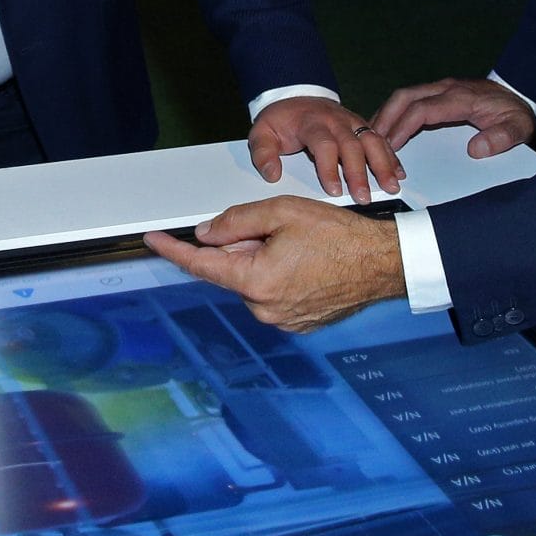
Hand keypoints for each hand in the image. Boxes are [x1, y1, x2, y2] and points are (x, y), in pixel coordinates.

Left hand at [144, 196, 406, 332]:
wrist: (383, 263)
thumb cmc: (341, 236)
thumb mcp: (282, 212)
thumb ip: (237, 221)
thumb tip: (207, 233)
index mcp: (255, 281)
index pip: (201, 265)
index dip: (173, 250)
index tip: (153, 241)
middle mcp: (264, 308)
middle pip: (232, 271)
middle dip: (241, 247)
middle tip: (274, 228)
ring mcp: (283, 320)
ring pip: (254, 282)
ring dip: (262, 261)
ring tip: (300, 245)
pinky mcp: (299, 323)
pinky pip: (274, 295)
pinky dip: (279, 276)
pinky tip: (305, 262)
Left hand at [247, 96, 403, 202]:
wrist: (295, 97)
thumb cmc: (281, 120)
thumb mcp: (262, 132)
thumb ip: (263, 153)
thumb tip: (272, 174)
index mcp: (311, 122)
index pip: (323, 144)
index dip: (330, 168)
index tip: (334, 191)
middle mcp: (336, 120)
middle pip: (352, 145)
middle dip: (359, 173)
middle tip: (363, 197)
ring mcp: (352, 121)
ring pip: (372, 140)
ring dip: (383, 164)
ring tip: (391, 186)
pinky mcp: (362, 126)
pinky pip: (381, 139)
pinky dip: (391, 156)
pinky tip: (399, 173)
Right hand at [372, 76, 535, 158]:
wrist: (521, 95)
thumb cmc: (516, 114)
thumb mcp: (518, 129)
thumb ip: (501, 139)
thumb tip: (476, 150)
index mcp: (461, 98)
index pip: (422, 109)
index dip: (402, 126)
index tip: (390, 145)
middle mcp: (447, 88)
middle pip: (405, 97)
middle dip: (384, 118)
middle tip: (370, 141)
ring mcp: (442, 88)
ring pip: (404, 95)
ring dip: (386, 114)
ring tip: (372, 137)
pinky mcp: (439, 92)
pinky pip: (411, 99)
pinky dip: (395, 112)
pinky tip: (387, 127)